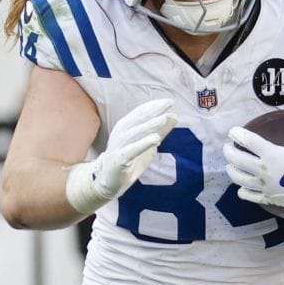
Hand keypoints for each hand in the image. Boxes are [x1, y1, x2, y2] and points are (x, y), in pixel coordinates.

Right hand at [66, 98, 177, 215]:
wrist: (109, 183)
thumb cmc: (128, 161)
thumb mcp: (148, 144)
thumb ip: (160, 131)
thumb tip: (174, 116)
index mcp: (126, 127)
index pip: (140, 113)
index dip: (154, 106)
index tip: (169, 101)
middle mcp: (121, 133)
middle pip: (137, 119)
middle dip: (153, 110)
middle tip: (168, 103)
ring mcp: (118, 146)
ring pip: (134, 133)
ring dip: (149, 126)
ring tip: (163, 120)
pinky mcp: (118, 160)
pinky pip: (130, 150)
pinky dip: (142, 144)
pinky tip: (155, 140)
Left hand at [224, 107, 283, 228]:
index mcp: (272, 154)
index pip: (248, 141)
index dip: (237, 135)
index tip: (232, 132)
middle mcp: (264, 171)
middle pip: (238, 160)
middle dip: (229, 152)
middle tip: (227, 147)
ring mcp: (265, 186)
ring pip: (240, 179)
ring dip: (232, 171)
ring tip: (230, 166)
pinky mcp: (269, 199)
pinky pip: (251, 196)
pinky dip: (243, 192)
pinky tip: (241, 189)